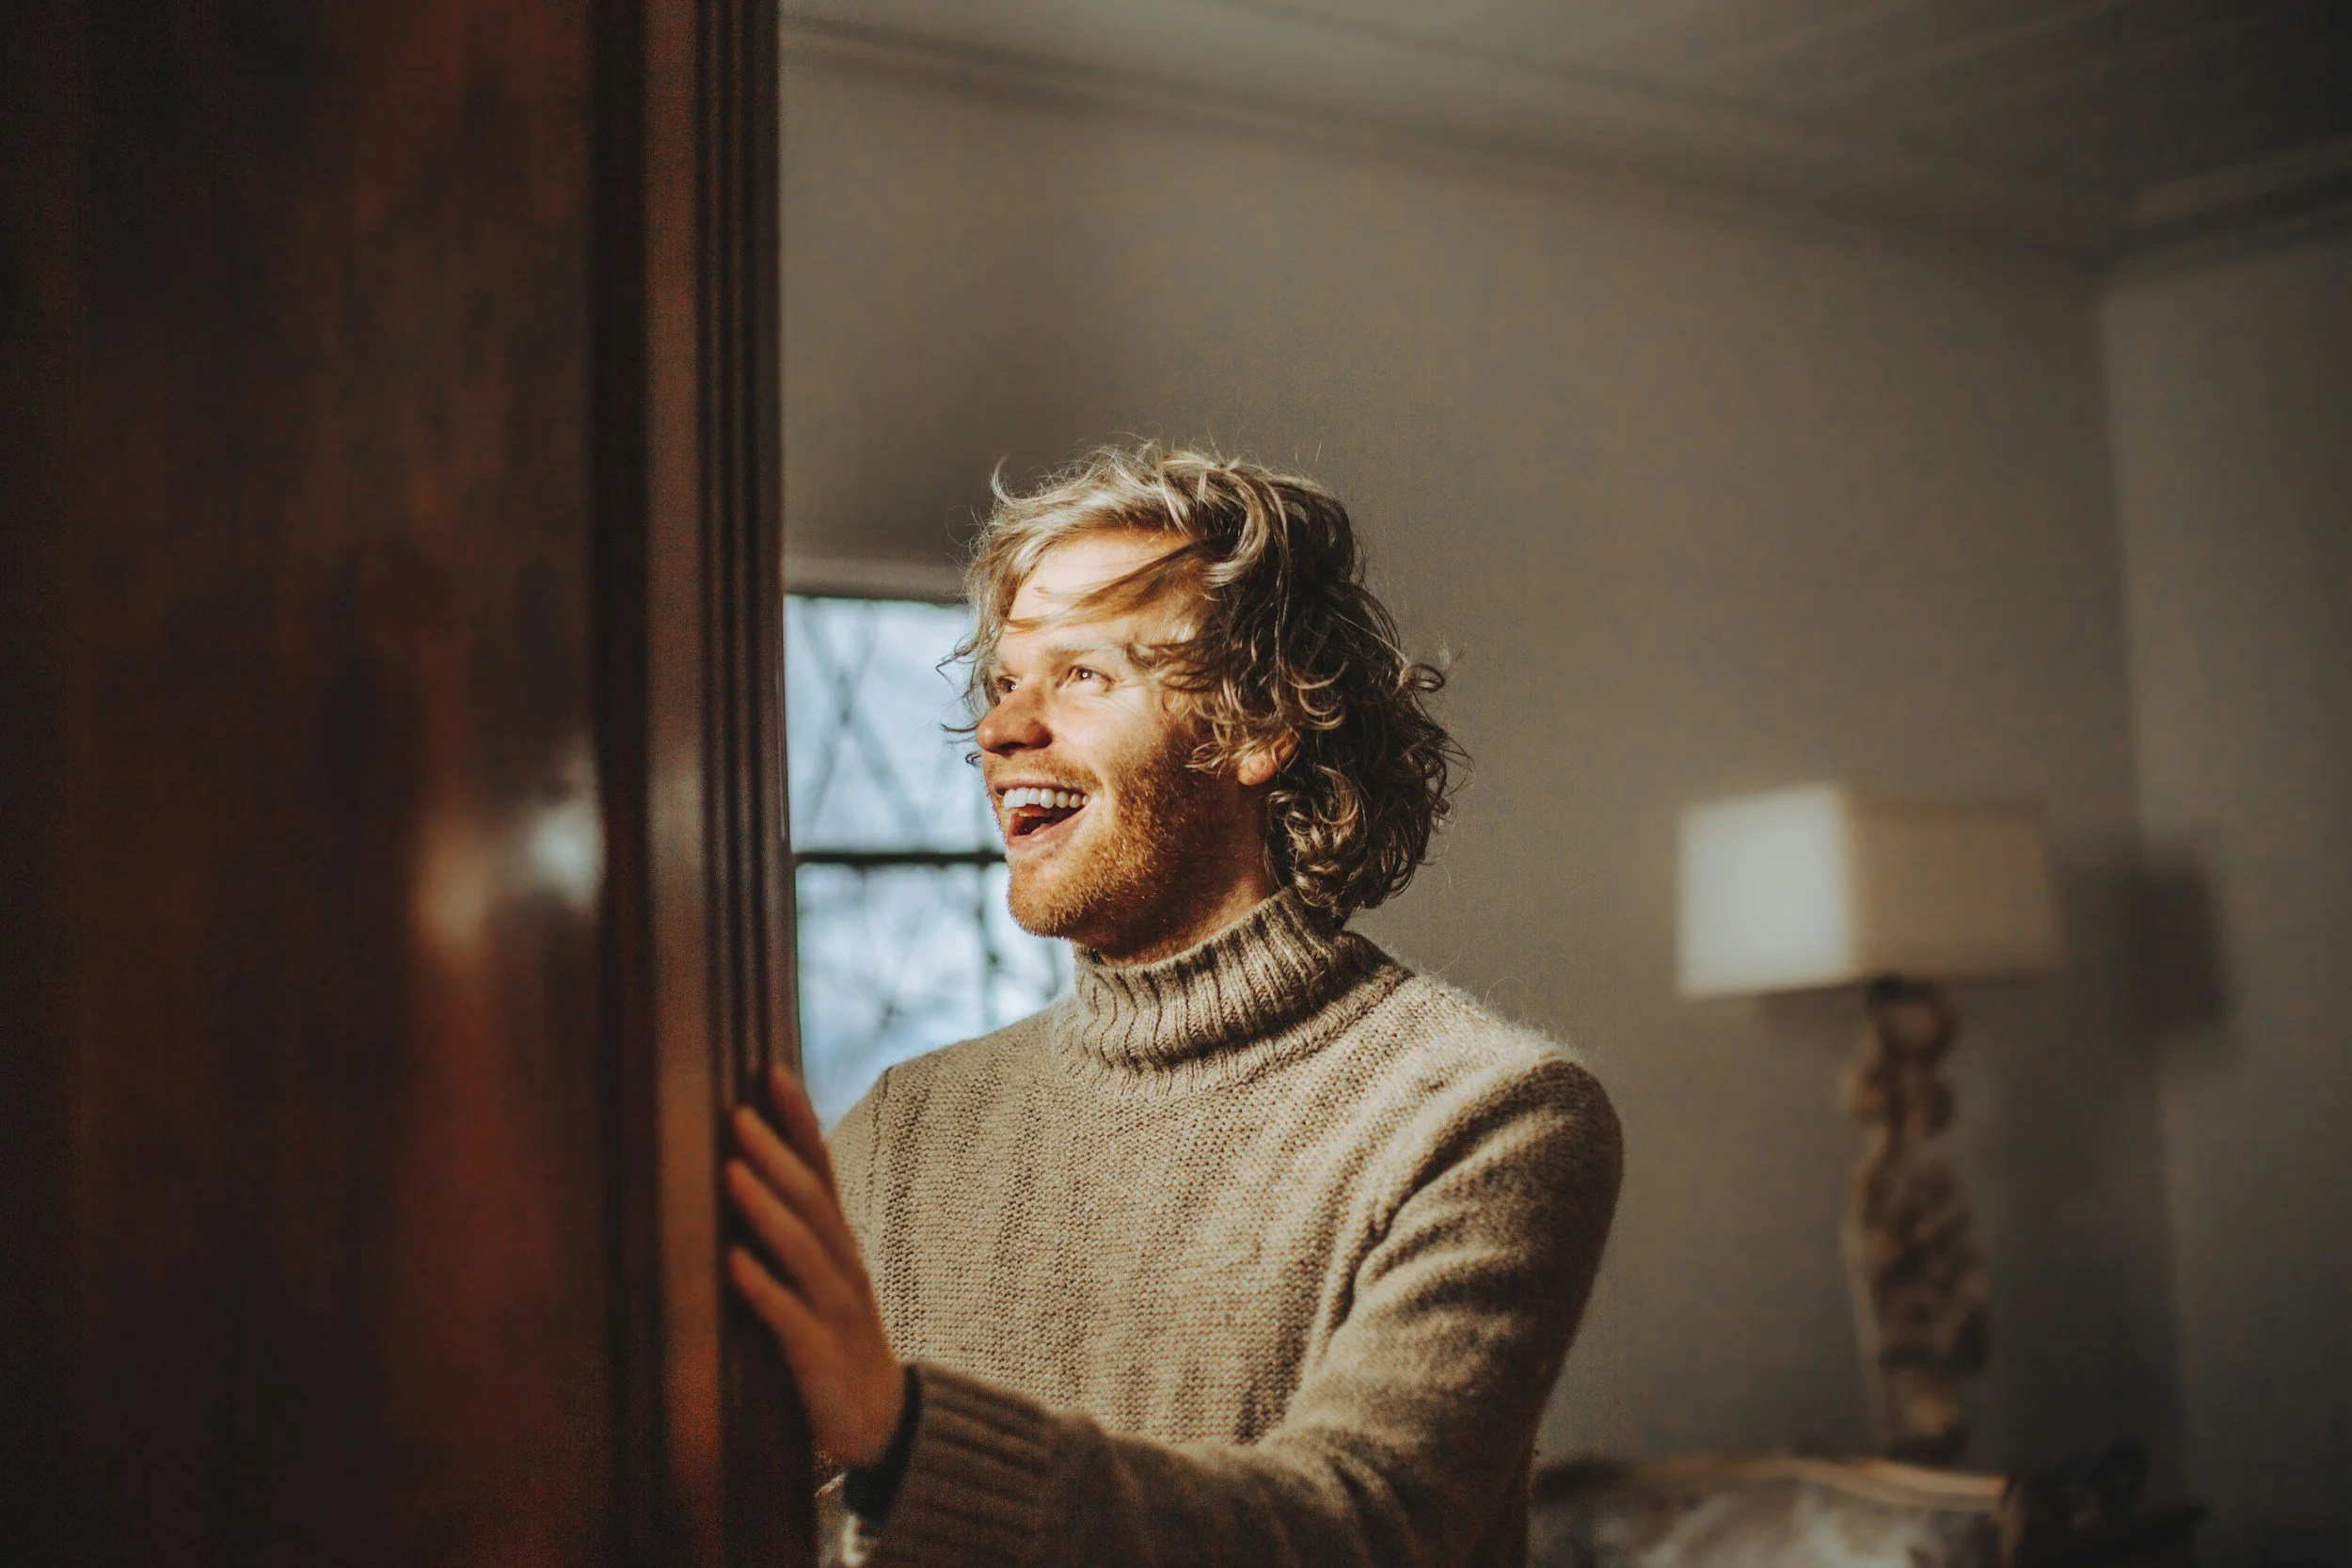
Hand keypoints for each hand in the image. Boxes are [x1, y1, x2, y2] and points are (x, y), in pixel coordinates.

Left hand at [725, 1065, 905, 1466]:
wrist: (883, 1421)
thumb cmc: (837, 1338)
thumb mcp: (820, 1277)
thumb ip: (793, 1230)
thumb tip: (744, 1171)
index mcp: (838, 1244)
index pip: (821, 1170)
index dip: (800, 1122)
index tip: (772, 1072)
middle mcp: (842, 1266)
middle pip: (811, 1201)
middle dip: (776, 1156)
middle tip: (739, 1115)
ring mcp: (836, 1309)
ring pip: (804, 1251)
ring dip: (766, 1210)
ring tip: (732, 1173)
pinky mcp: (821, 1356)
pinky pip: (790, 1318)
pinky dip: (764, 1289)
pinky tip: (734, 1265)